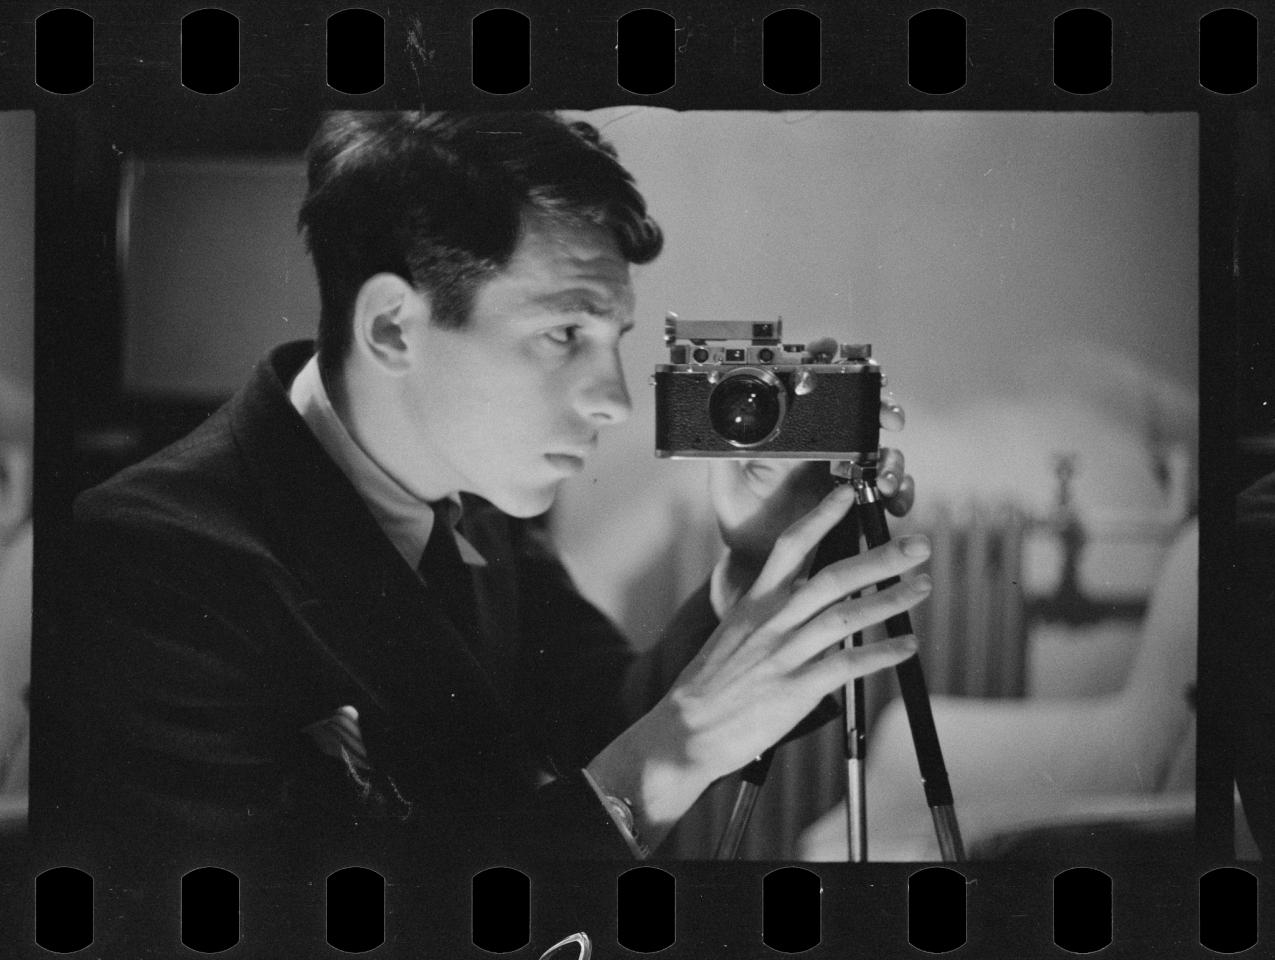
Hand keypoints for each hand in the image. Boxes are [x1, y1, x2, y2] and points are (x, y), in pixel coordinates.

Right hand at [587, 485, 930, 836]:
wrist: (685, 728)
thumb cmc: (710, 684)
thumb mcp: (733, 633)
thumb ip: (768, 614)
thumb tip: (801, 600)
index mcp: (756, 602)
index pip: (791, 547)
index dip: (821, 517)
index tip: (848, 495)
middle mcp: (773, 621)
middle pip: (834, 578)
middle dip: (880, 559)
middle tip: (919, 546)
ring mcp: (785, 654)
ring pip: (846, 618)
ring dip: (890, 600)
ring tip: (921, 588)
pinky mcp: (796, 689)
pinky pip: (848, 666)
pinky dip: (882, 654)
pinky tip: (907, 645)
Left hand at [708, 395, 914, 606]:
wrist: (756, 563)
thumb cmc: (740, 521)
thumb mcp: (726, 484)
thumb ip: (724, 453)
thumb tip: (722, 420)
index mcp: (797, 438)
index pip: (826, 399)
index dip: (845, 379)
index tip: (860, 377)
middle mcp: (826, 451)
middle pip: (864, 418)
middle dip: (883, 410)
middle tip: (891, 419)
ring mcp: (846, 475)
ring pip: (883, 454)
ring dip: (892, 461)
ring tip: (884, 480)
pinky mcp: (860, 503)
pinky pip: (890, 492)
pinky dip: (901, 493)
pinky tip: (894, 502)